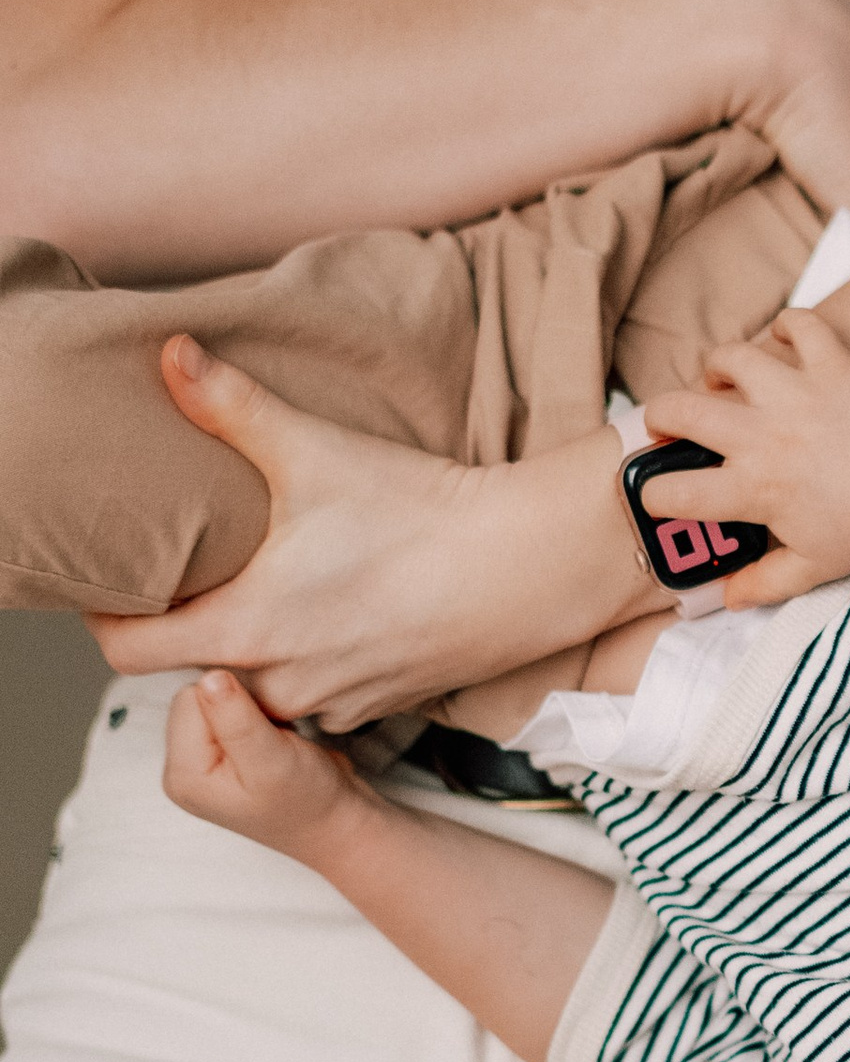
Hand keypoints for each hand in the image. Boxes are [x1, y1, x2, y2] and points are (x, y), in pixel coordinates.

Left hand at [89, 338, 650, 731]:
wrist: (529, 565)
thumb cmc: (422, 513)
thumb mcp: (316, 451)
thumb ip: (230, 406)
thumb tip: (170, 354)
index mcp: (248, 628)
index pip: (128, 653)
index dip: (109, 616)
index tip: (120, 579)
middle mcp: (283, 681)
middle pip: (191, 670)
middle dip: (184, 629)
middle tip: (194, 576)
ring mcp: (333, 702)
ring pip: (256, 690)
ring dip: (248, 653)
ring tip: (263, 595)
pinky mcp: (377, 707)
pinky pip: (315, 698)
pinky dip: (308, 666)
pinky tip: (331, 618)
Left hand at [164, 668, 370, 861]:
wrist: (336, 824)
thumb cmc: (308, 801)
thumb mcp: (274, 761)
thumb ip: (237, 720)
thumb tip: (210, 676)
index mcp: (183, 775)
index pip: (190, 700)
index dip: (232, 702)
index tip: (264, 730)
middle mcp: (183, 768)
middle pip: (196, 697)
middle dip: (237, 704)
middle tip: (271, 734)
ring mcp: (201, 761)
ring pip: (213, 699)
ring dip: (249, 707)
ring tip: (275, 737)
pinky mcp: (220, 753)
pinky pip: (227, 709)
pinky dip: (255, 713)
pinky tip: (274, 737)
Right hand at [638, 310, 849, 598]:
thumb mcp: (815, 568)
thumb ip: (763, 583)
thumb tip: (726, 597)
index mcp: (753, 490)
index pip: (672, 492)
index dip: (654, 495)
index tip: (662, 493)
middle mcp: (764, 437)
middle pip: (677, 410)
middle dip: (660, 416)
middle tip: (672, 424)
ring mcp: (796, 394)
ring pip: (729, 357)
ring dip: (718, 367)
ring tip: (724, 382)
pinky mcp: (831, 364)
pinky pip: (797, 325)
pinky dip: (787, 327)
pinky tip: (784, 344)